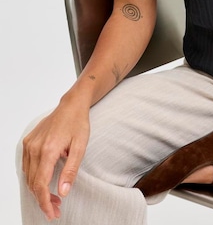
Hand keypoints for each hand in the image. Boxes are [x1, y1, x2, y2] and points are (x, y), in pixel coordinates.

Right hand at [22, 100, 89, 220]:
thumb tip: (63, 191)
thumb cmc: (78, 123)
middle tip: (56, 208)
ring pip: (28, 176)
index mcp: (48, 150)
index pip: (40, 184)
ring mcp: (29, 144)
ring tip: (53, 198)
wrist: (71, 105)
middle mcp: (34, 148)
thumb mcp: (80, 146)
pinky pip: (27, 166)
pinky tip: (44, 182)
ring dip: (38, 190)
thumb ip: (71, 170)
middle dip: (43, 199)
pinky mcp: (28, 142)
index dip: (45, 202)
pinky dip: (33, 177)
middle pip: (33, 183)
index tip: (52, 213)